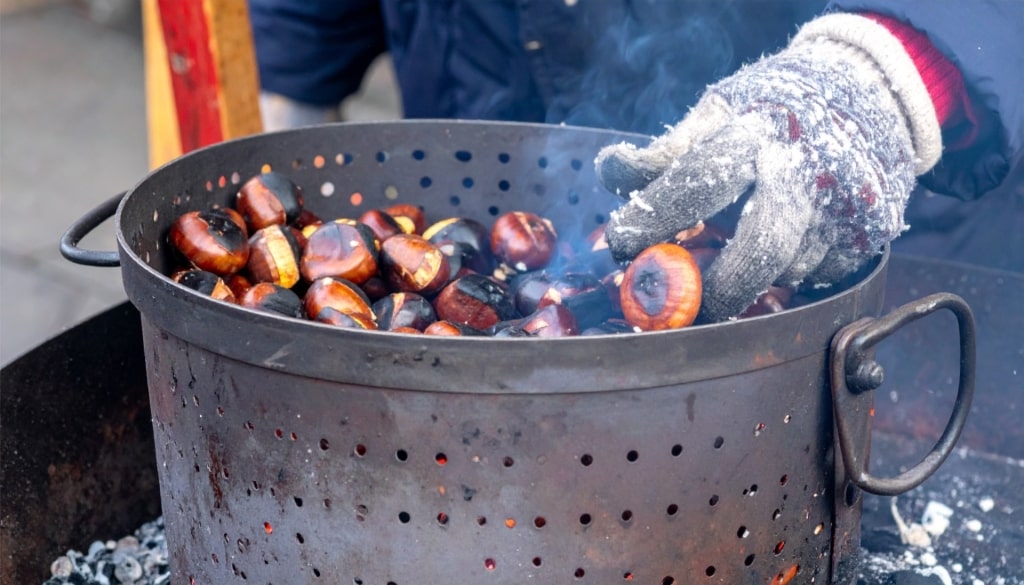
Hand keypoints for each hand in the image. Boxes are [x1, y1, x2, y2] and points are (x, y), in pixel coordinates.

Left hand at [595, 14, 941, 321]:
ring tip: (734, 266)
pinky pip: (820, 276)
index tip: (621, 246)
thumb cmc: (772, 109)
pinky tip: (781, 252)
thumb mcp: (718, 113)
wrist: (868, 90)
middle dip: (720, 288)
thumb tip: (610, 170)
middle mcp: (804, 169)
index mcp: (756, 133)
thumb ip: (667, 151)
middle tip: (687, 306)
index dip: (654, 217)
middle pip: (761, 248)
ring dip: (753, 280)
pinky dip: (790, 274)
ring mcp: (844, 204)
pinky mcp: (870, 232)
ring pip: (790, 271)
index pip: (697, 182)